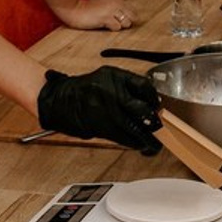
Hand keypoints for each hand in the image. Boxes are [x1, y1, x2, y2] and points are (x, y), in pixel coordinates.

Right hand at [37, 67, 161, 152]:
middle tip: (160, 127)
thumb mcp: (108, 78)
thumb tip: (150, 103)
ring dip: (148, 139)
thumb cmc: (88, 89)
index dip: (154, 98)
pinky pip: (125, 138)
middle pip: (143, 110)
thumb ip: (128, 87)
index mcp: (116, 77)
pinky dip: (135, 143)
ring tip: (155, 145)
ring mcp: (108, 111)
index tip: (158, 105)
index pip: (144, 86)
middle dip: (155, 122)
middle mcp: (113, 93)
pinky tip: (140, 145)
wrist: (62, 101)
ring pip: (136, 129)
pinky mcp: (103, 127)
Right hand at [55, 0, 134, 31]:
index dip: (128, 19)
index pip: (134, 12)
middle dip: (126, 23)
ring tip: (107, 24)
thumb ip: (117, 11)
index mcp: (117, 0)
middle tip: (114, 24)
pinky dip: (112, 29)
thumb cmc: (89, 10)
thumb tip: (129, 22)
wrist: (74, 9)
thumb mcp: (106, 7)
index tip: (119, 21)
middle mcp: (116, 4)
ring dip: (118, 27)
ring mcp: (112, 10)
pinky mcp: (106, 18)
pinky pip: (117, 28)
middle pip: (133, 18)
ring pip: (126, 23)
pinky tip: (103, 26)